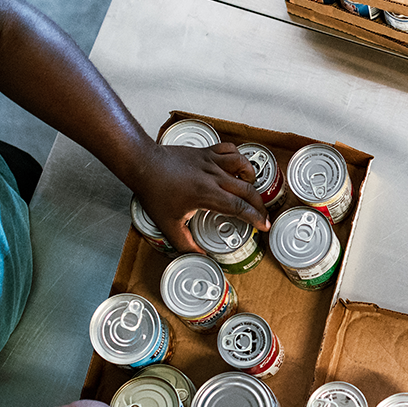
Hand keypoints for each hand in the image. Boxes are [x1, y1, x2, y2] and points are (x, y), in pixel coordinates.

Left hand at [132, 142, 269, 252]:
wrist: (144, 165)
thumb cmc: (154, 193)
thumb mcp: (168, 225)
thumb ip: (185, 244)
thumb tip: (200, 256)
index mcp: (207, 195)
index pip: (239, 207)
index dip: (255, 218)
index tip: (263, 225)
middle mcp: (213, 176)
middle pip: (247, 189)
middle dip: (259, 204)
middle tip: (262, 214)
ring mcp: (211, 162)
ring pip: (242, 164)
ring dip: (251, 177)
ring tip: (251, 188)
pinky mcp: (206, 152)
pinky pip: (229, 150)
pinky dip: (238, 157)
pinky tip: (237, 166)